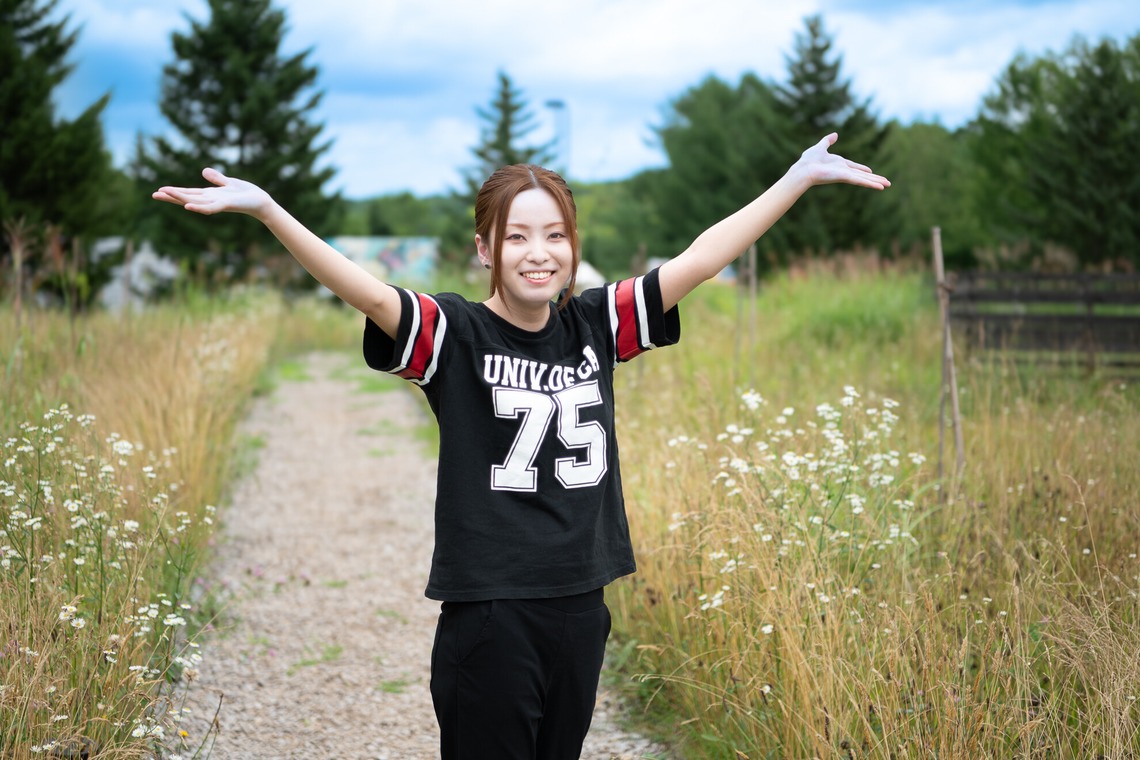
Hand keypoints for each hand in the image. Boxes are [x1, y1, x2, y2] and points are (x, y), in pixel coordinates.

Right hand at [152, 168, 273, 217]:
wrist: (261, 202)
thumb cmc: (247, 194)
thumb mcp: (229, 182)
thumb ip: (217, 178)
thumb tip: (203, 171)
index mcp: (210, 194)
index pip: (189, 192)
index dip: (175, 191)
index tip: (160, 190)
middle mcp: (211, 200)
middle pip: (187, 197)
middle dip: (171, 196)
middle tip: (154, 195)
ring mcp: (217, 203)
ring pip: (194, 201)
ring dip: (179, 198)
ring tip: (164, 194)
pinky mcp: (225, 205)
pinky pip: (209, 208)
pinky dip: (198, 207)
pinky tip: (187, 206)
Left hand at [792, 133, 889, 189]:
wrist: (804, 169)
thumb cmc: (808, 160)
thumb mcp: (820, 147)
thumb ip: (828, 141)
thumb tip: (835, 134)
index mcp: (839, 164)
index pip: (854, 167)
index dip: (863, 169)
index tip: (871, 172)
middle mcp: (844, 171)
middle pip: (863, 175)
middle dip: (874, 178)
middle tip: (885, 182)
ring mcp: (845, 175)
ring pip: (864, 179)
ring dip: (876, 182)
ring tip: (887, 185)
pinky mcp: (845, 178)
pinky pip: (860, 181)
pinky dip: (870, 184)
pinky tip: (880, 187)